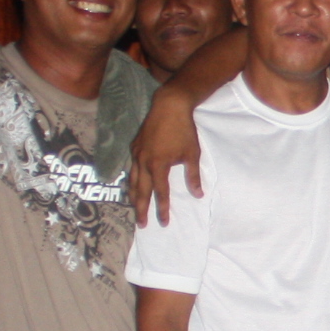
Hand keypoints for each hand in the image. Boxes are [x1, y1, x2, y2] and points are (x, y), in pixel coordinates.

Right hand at [130, 86, 201, 224]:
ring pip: (132, 180)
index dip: (162, 209)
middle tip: (142, 224)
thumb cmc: (183, 130)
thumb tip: (198, 194)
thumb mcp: (192, 154)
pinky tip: (134, 185)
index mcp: (158, 165)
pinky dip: (132, 180)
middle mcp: (143, 162)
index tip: (164, 222)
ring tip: (135, 208)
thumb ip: (193, 176)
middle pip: (141, 191)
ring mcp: (136, 153)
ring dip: (133, 196)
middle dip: (141, 208)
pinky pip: (131, 168)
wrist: (169, 106)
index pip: (160, 193)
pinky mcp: (134, 146)